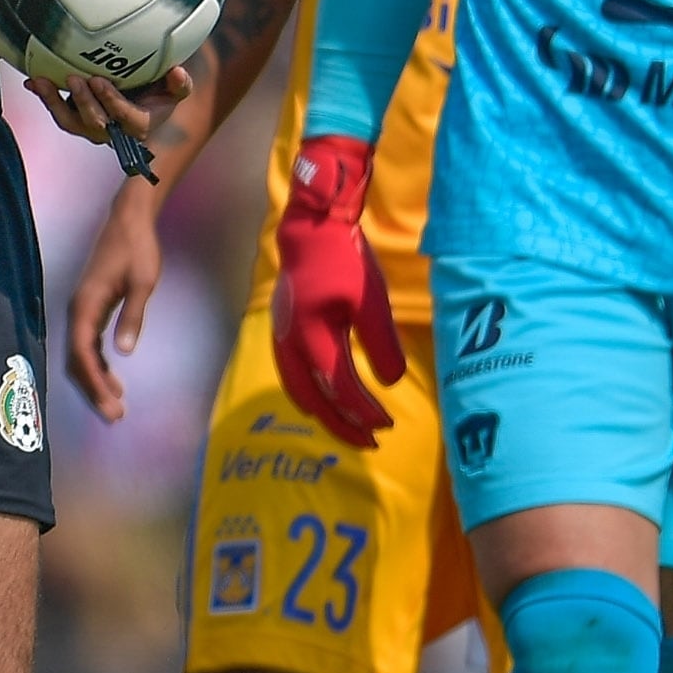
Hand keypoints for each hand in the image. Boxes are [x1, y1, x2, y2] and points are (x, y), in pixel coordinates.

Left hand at [24, 59, 194, 151]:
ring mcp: (91, 128)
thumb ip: (180, 84)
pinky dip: (45, 98)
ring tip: (41, 82)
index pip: (123, 117)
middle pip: (94, 123)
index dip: (110, 101)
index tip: (99, 81)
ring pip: (70, 122)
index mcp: (138, 126)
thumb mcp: (176, 91)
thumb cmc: (161, 95)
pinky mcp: (76, 119)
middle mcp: (112, 132)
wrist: (145, 106)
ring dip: (54, 103)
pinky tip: (31, 82)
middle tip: (74, 79)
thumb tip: (178, 72)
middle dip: (82, 102)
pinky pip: (58, 112)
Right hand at [65, 175, 167, 422]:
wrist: (130, 220)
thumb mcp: (142, 283)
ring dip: (95, 380)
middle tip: (114, 415)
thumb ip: (132, 317)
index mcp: (85, 305)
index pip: (83, 354)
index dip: (94, 382)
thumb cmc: (138, 249)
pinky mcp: (91, 308)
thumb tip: (123, 353)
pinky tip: (113, 379)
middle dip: (93, 389)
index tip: (111, 403)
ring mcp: (82, 310)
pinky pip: (88, 345)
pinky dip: (98, 365)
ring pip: (81, 355)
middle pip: (77, 360)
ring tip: (115, 404)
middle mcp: (77, 311)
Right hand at [269, 134, 402, 446]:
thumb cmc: (345, 262)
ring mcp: (281, 340)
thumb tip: (390, 382)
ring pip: (298, 392)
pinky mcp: (283, 333)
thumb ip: (382, 344)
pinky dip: (310, 395)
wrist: (311, 231)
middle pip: (313, 401)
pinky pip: (292, 377)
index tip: (388, 424)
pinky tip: (327, 398)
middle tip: (370, 442)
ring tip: (349, 428)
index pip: (340, 388)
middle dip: (342, 425)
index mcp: (313, 337)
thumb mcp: (372, 301)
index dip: (364, 411)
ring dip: (324, 414)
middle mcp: (290, 345)